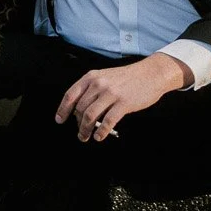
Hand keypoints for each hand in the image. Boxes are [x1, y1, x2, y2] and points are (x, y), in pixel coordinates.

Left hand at [54, 53, 187, 142]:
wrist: (150, 74)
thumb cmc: (127, 77)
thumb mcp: (104, 77)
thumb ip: (91, 90)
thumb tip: (79, 110)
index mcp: (91, 77)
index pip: (70, 95)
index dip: (63, 109)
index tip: (59, 120)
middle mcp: (98, 84)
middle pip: (80, 108)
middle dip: (77, 123)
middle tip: (79, 133)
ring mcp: (111, 93)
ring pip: (90, 116)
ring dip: (85, 130)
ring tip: (85, 137)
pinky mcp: (123, 103)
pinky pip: (108, 121)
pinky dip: (101, 131)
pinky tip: (99, 136)